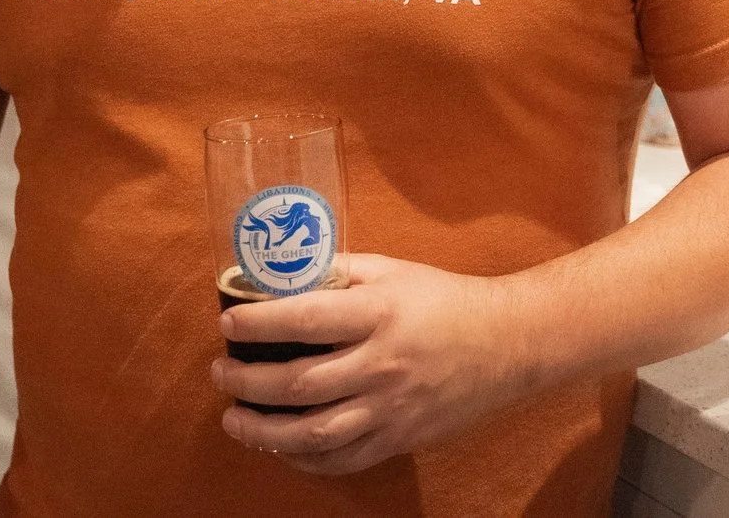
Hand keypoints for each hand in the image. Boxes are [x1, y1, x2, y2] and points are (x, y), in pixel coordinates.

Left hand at [210, 253, 537, 474]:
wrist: (506, 343)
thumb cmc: (444, 299)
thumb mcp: (393, 270)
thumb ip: (340, 273)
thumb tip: (285, 276)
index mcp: (378, 314)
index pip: (305, 320)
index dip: (259, 324)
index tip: (228, 324)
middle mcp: (381, 364)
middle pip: (299, 383)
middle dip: (249, 382)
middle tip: (222, 374)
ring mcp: (391, 408)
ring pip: (315, 432)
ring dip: (265, 430)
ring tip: (235, 419)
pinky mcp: (400, 437)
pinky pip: (344, 459)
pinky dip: (306, 458)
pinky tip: (282, 446)